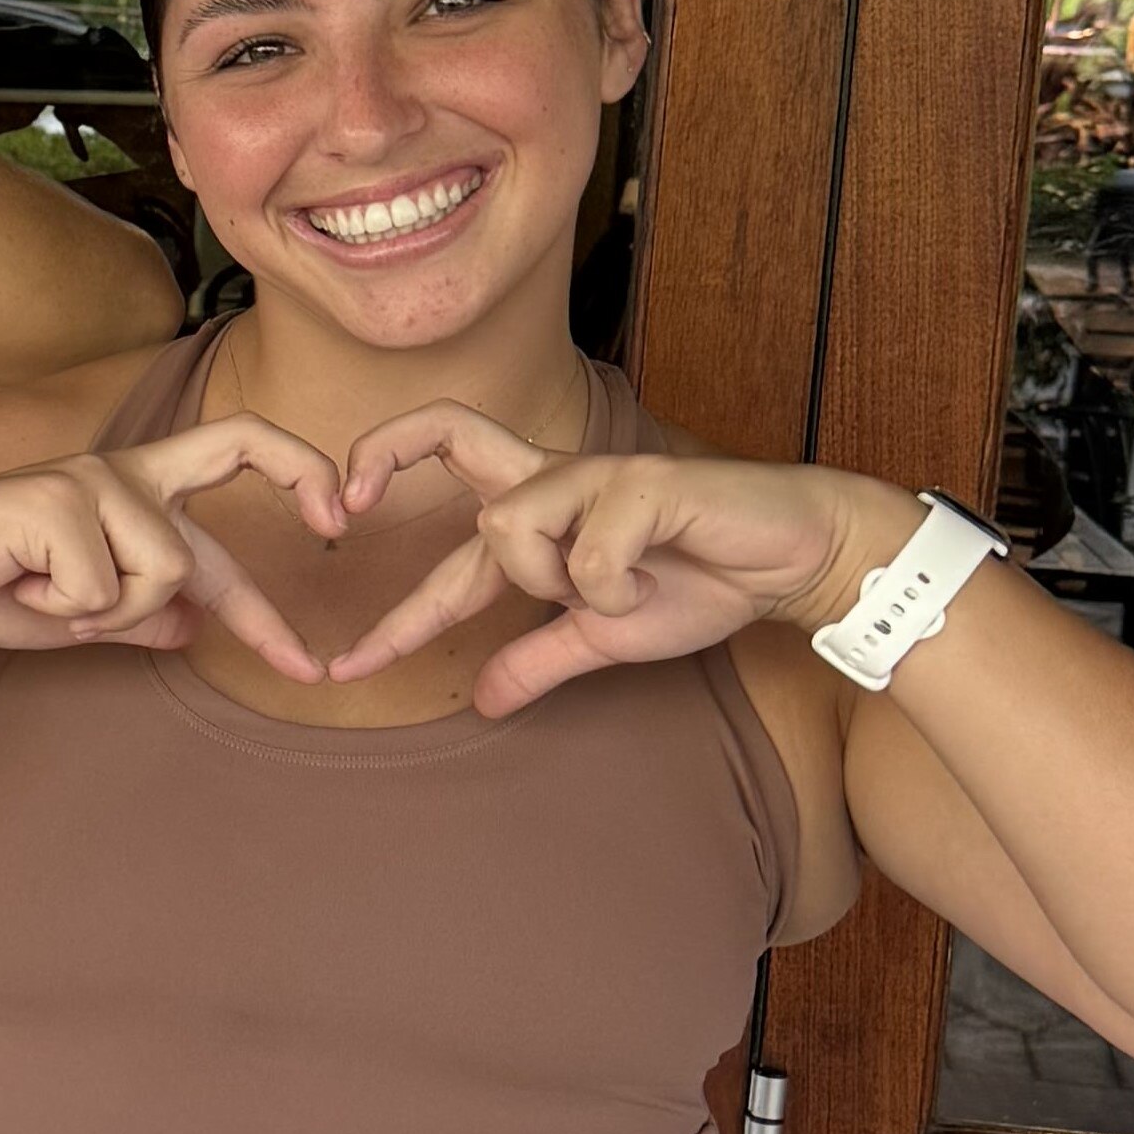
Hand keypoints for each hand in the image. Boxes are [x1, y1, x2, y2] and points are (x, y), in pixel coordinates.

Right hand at [0, 416, 348, 671]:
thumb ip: (138, 615)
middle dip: (305, 469)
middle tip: (339, 520)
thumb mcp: (78, 615)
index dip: (290, 523)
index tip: (328, 577)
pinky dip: (65, 612)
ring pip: (166, 574)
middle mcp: (126, 472)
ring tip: (49, 598)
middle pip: (243, 440)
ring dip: (110, 615)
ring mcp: (94, 480)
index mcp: (137, 490)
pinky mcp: (58, 501)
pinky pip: (105, 591)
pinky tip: (22, 586)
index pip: (234, 480)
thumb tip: (196, 629)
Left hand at [328, 403, 896, 712]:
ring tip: (614, 591)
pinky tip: (653, 577)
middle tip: (347, 503)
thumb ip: (539, 658)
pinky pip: (588, 554)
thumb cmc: (697, 582)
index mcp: (537, 514)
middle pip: (443, 428)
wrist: (788, 562)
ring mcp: (593, 473)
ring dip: (549, 581)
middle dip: (382, 451)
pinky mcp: (641, 479)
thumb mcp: (603, 635)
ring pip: (508, 524)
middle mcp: (551, 479)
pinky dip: (615, 587)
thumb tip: (484, 705)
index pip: (445, 560)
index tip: (344, 669)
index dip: (394, 619)